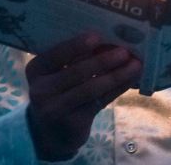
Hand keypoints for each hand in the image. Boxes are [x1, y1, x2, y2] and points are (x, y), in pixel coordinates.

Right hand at [25, 32, 141, 160]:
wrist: (50, 133)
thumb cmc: (58, 91)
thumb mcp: (56, 74)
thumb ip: (73, 59)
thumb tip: (107, 40)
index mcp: (36, 69)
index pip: (55, 55)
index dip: (76, 46)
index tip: (97, 36)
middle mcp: (41, 90)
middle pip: (76, 72)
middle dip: (103, 60)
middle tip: (124, 51)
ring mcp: (56, 109)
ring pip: (91, 88)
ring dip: (116, 75)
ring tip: (134, 64)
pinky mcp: (74, 123)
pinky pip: (100, 101)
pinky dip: (117, 88)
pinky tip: (130, 79)